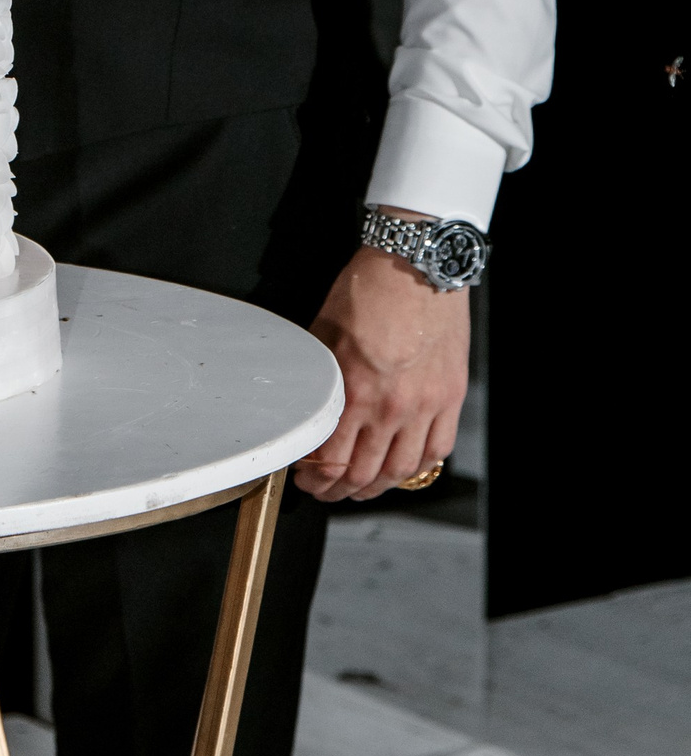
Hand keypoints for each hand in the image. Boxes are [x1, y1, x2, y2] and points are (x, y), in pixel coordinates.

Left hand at [296, 238, 468, 502]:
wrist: (416, 264)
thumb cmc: (369, 288)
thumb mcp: (324, 329)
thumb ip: (317, 375)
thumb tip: (305, 405)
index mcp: (355, 390)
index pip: (331, 460)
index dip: (314, 478)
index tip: (306, 477)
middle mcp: (392, 406)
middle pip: (364, 474)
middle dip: (338, 491)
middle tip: (326, 490)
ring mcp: (425, 405)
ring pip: (401, 470)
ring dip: (376, 487)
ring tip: (360, 487)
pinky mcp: (450, 397)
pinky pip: (437, 449)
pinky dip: (418, 466)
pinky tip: (401, 467)